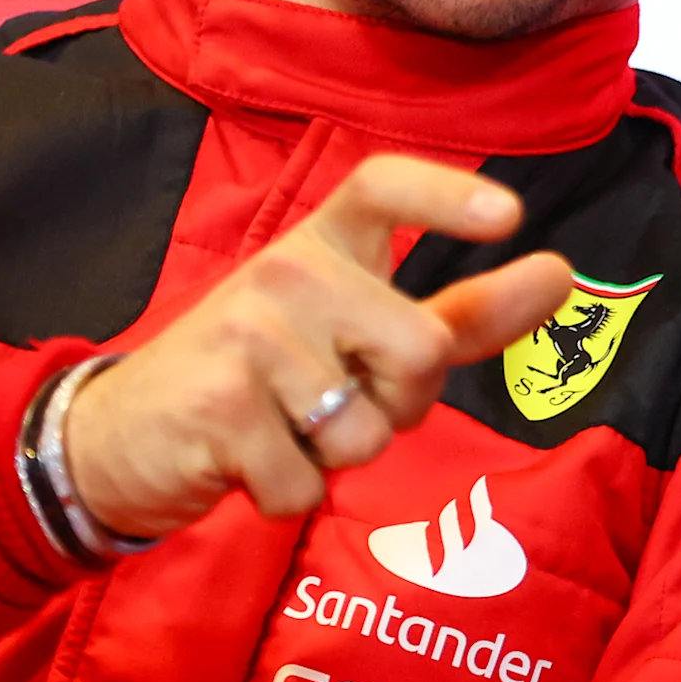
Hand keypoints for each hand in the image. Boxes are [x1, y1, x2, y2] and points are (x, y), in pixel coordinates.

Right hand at [64, 155, 572, 536]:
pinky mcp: (218, 404)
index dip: (449, 196)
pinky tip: (245, 459)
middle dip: (400, 405)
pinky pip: (309, 484)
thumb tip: (561, 273)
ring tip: (280, 426)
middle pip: (421, 351)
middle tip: (334, 401)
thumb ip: (463, 314)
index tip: (510, 216)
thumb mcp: (356, 336)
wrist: (119, 435)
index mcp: (320, 244)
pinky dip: (288, 494)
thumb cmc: (264, 382)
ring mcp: (247, 333)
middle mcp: (285, 271)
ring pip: (368, 433)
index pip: (384, 187)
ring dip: (336, 458)